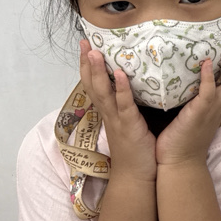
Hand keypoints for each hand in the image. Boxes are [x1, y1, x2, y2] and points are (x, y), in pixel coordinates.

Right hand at [79, 39, 157, 182]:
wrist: (136, 177)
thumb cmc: (137, 149)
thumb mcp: (129, 123)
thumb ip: (128, 106)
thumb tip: (133, 86)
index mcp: (109, 112)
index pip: (94, 85)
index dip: (87, 66)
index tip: (85, 46)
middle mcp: (108, 114)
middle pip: (92, 85)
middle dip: (87, 63)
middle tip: (84, 43)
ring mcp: (117, 120)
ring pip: (103, 93)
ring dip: (97, 72)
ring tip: (94, 52)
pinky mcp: (129, 126)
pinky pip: (123, 105)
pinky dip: (120, 89)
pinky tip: (118, 75)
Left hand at [155, 35, 220, 168]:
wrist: (179, 161)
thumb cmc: (183, 137)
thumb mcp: (195, 113)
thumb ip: (196, 95)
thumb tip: (188, 76)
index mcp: (220, 104)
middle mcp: (220, 105)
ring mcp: (212, 109)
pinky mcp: (199, 113)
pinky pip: (207, 93)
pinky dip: (208, 77)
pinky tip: (206, 63)